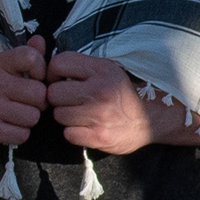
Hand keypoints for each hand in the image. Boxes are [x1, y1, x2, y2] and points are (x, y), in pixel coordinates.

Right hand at [0, 37, 48, 149]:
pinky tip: (10, 127)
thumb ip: (29, 54)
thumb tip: (40, 40)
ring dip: (29, 119)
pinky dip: (20, 134)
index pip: (31, 58)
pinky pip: (22, 134)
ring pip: (33, 117)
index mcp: (0, 63)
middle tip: (28, 103)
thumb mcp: (10, 68)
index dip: (42, 71)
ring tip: (17, 115)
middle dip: (39, 102)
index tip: (35, 78)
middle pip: (40, 94)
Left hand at [49, 52, 186, 153]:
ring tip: (81, 114)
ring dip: (66, 116)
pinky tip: (86, 127)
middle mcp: (99, 90)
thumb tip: (49, 69)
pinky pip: (68, 133)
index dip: (53, 73)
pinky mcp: (98, 136)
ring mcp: (99, 115)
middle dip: (59, 98)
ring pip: (59, 114)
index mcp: (101, 69)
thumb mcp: (108, 70)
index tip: (60, 80)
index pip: (58, 63)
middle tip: (71, 100)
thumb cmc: (123, 94)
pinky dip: (73, 132)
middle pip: (53, 93)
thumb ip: (82, 67)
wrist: (150, 120)